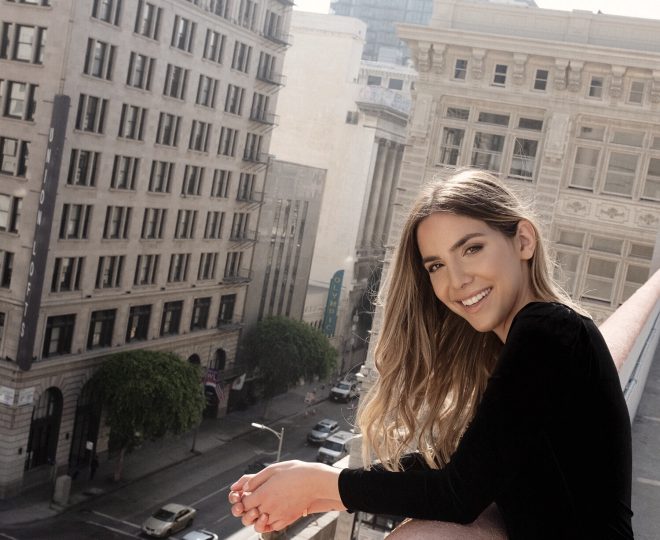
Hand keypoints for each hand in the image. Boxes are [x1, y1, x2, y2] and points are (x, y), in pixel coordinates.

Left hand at [228, 460, 344, 531]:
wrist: (314, 481)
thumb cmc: (294, 472)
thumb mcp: (272, 469)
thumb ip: (255, 479)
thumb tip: (244, 488)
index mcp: (264, 493)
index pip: (244, 503)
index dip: (243, 499)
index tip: (248, 494)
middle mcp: (269, 507)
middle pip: (250, 515)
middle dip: (250, 509)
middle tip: (255, 501)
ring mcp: (279, 515)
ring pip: (261, 523)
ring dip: (259, 516)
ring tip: (264, 507)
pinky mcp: (288, 520)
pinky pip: (273, 526)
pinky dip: (270, 522)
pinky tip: (274, 511)